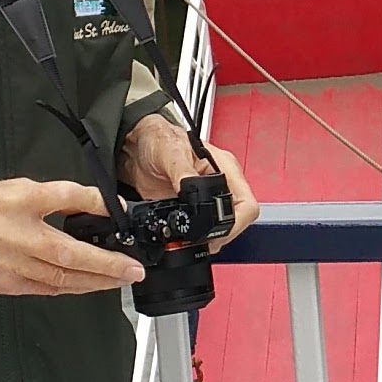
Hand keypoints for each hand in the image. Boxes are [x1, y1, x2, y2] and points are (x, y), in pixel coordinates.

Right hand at [0, 178, 143, 296]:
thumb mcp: (11, 188)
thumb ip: (51, 196)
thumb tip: (92, 204)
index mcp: (13, 201)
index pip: (61, 197)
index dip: (93, 202)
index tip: (119, 209)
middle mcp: (13, 234)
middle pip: (67, 252)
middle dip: (106, 264)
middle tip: (133, 268)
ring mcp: (9, 265)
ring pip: (61, 277)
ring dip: (96, 281)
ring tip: (122, 278)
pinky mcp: (7, 285)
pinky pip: (47, 288)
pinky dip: (73, 286)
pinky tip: (91, 284)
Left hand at [121, 115, 260, 248]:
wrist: (135, 149)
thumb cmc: (157, 138)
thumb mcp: (171, 151)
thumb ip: (182, 171)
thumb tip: (190, 189)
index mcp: (224, 167)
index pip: (246, 202)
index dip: (235, 223)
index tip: (217, 233)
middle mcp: (220, 184)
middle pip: (239, 219)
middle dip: (223, 235)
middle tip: (205, 243)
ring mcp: (206, 198)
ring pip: (222, 228)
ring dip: (211, 239)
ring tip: (195, 242)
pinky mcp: (191, 209)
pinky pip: (202, 230)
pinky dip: (195, 239)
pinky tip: (185, 239)